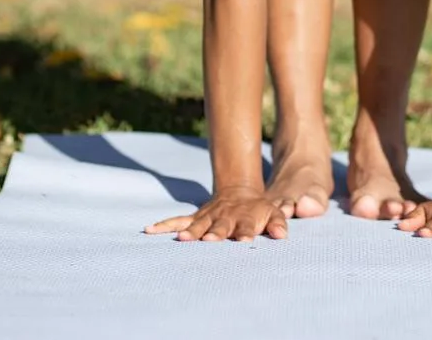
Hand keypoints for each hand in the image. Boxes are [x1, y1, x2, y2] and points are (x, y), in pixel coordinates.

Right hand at [144, 189, 288, 241]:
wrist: (239, 191)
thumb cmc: (258, 209)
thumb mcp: (273, 213)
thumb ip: (278, 224)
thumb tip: (282, 235)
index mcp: (245, 219)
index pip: (246, 227)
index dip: (245, 233)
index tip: (244, 241)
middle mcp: (224, 218)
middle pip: (219, 226)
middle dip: (214, 233)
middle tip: (209, 240)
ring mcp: (208, 217)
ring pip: (197, 224)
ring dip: (189, 232)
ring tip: (180, 240)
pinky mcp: (195, 217)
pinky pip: (177, 221)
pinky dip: (164, 225)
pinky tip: (149, 230)